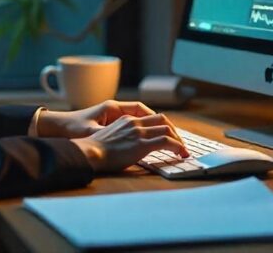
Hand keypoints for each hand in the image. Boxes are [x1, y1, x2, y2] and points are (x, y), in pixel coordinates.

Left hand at [37, 100, 171, 138]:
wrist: (57, 126)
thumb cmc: (72, 128)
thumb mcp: (89, 132)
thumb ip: (104, 135)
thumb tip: (119, 141)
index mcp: (112, 108)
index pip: (141, 109)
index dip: (156, 119)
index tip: (168, 130)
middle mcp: (115, 110)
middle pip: (145, 114)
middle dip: (161, 125)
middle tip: (175, 137)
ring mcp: (114, 117)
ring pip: (141, 120)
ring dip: (154, 129)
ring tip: (168, 141)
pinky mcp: (111, 125)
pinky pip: (134, 126)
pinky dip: (144, 133)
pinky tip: (150, 144)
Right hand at [70, 113, 189, 171]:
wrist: (89, 152)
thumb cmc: (95, 150)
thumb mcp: (110, 137)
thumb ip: (122, 138)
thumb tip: (128, 148)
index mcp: (127, 120)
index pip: (152, 118)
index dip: (163, 126)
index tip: (169, 136)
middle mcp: (135, 123)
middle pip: (163, 120)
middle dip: (174, 131)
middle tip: (180, 143)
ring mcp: (139, 132)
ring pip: (167, 130)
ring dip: (179, 140)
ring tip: (183, 151)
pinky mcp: (142, 144)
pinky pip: (167, 142)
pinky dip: (178, 147)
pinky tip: (181, 154)